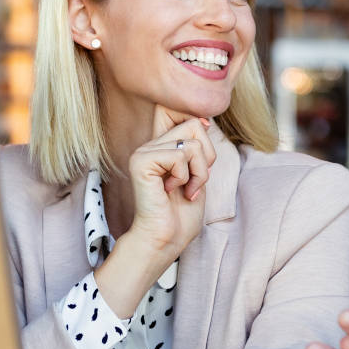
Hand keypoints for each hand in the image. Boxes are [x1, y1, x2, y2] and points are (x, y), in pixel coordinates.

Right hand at [122, 106, 215, 263]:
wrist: (165, 240)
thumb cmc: (181, 215)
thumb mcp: (198, 173)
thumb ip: (197, 146)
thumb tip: (203, 120)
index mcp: (162, 145)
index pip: (173, 107)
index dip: (197, 121)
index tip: (202, 152)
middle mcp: (151, 144)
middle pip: (194, 124)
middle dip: (206, 157)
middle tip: (193, 181)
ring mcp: (144, 151)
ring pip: (192, 143)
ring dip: (199, 172)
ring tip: (185, 189)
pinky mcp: (141, 161)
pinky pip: (180, 156)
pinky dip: (185, 177)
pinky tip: (171, 191)